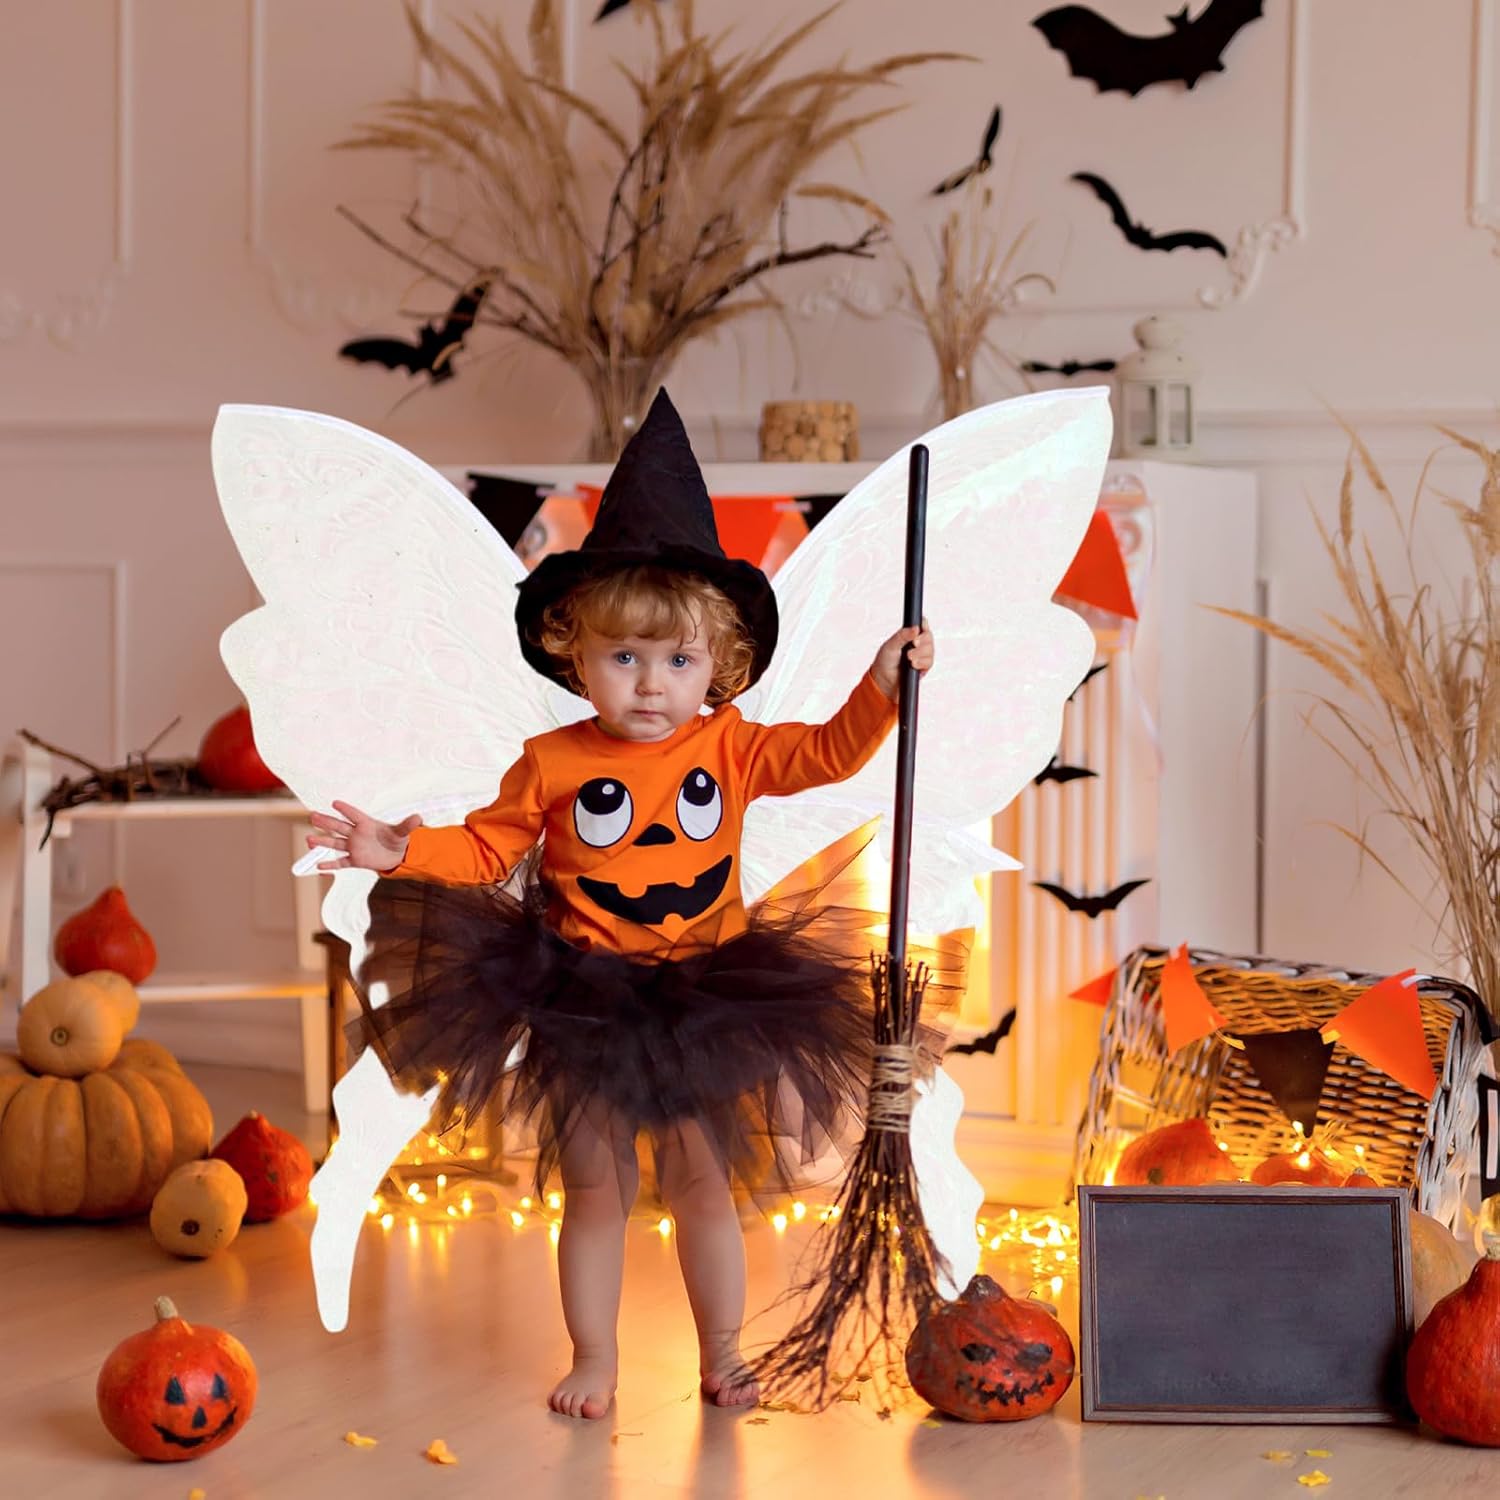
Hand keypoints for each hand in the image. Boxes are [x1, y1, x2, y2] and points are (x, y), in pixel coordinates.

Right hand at [306, 801, 421, 871]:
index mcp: (367, 824)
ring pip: (335, 844)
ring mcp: (354, 847)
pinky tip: (319, 865)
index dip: (346, 809)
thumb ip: (408, 825)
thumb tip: (419, 818)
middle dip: (326, 822)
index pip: (354, 815)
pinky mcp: (355, 860)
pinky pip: (340, 862)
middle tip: (313, 815)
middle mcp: (357, 834)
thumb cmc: (397, 839)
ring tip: (309, 839)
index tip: (335, 803)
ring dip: (323, 842)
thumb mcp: (403, 833)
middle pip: (339, 826)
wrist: (396, 855)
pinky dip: (330, 864)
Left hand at [871, 621, 933, 700]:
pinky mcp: (924, 666)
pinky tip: (913, 665)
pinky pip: (930, 662)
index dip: (924, 624)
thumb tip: (915, 628)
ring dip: (920, 653)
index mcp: (909, 635)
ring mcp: (921, 655)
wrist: (884, 680)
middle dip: (922, 640)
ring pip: (930, 649)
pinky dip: (922, 662)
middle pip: (928, 637)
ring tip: (909, 658)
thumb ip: (902, 636)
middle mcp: (917, 643)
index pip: (921, 625)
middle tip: (914, 643)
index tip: (921, 627)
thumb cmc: (885, 661)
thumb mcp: (891, 645)